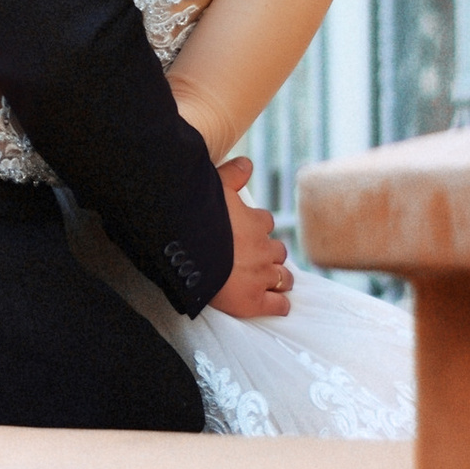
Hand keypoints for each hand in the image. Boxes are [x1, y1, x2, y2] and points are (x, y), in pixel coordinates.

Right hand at [210, 155, 291, 319]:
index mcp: (254, 222)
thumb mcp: (213, 186)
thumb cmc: (196, 217)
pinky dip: (279, 304)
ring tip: (267, 280)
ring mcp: (260, 276)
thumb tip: (247, 163)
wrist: (186, 252)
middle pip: (278, 251)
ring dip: (278, 277)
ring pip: (284, 277)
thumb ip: (232, 174)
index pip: (265, 222)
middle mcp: (262, 249)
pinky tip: (275, 303)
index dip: (257, 227)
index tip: (246, 232)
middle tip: (254, 258)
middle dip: (269, 253)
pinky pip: (278, 305)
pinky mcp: (253, 301)